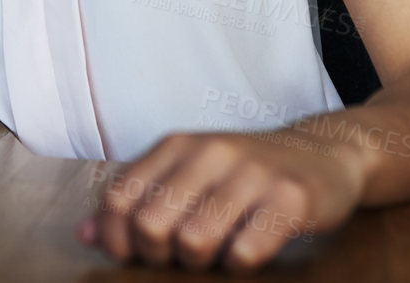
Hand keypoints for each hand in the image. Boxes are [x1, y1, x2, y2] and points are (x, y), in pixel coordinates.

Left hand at [78, 127, 366, 271]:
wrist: (325, 153)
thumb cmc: (245, 174)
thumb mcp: (187, 176)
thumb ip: (136, 201)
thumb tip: (84, 235)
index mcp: (176, 145)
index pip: (119, 198)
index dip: (117, 239)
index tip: (134, 256)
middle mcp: (209, 151)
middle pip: (152, 224)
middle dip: (160, 256)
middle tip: (182, 257)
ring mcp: (251, 172)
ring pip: (195, 240)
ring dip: (201, 263)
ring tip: (217, 254)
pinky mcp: (291, 197)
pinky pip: (246, 252)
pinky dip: (240, 265)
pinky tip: (250, 250)